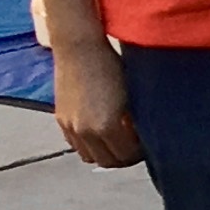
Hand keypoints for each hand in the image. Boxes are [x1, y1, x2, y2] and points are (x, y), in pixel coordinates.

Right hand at [48, 30, 141, 168]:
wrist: (79, 48)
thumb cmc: (112, 65)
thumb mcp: (132, 94)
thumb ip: (136, 120)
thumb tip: (144, 136)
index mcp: (106, 126)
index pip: (127, 156)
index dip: (140, 153)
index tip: (149, 145)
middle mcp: (85, 131)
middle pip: (108, 162)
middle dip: (125, 158)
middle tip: (136, 147)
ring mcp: (70, 127)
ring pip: (90, 157)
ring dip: (105, 154)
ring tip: (118, 142)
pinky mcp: (60, 120)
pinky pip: (76, 145)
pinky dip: (89, 145)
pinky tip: (101, 133)